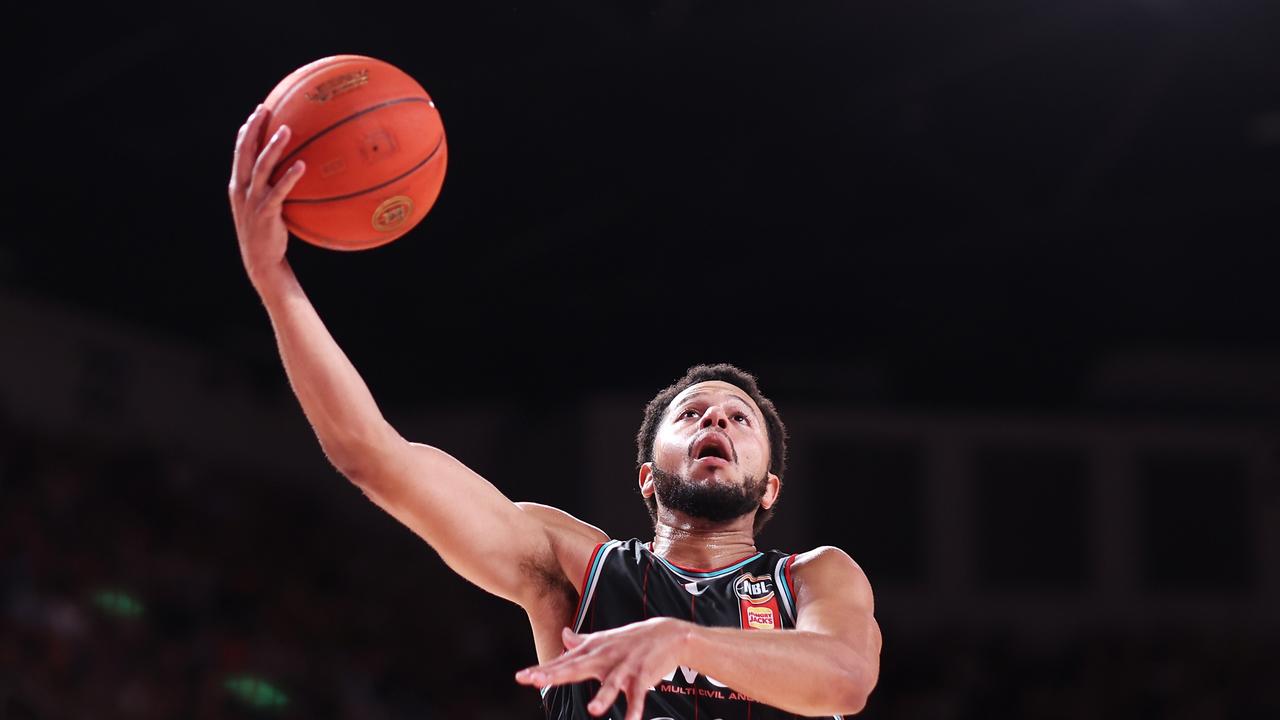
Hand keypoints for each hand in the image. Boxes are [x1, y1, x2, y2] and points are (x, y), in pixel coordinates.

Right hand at [228, 104, 306, 284]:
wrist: (261, 260)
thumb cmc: (267, 231)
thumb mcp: (263, 205)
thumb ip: (270, 187)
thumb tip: (293, 168)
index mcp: (238, 185)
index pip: (240, 152)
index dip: (246, 131)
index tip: (257, 112)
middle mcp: (242, 189)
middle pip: (244, 152)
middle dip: (253, 129)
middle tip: (264, 110)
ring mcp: (252, 200)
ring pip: (260, 167)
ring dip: (273, 146)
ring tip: (286, 129)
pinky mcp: (266, 212)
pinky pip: (279, 190)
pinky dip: (289, 176)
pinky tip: (302, 165)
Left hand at [515, 618, 689, 719]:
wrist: (668, 633)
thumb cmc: (632, 639)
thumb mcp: (604, 639)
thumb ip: (582, 641)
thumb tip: (563, 634)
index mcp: (593, 651)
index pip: (564, 662)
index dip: (543, 669)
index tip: (522, 677)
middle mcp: (605, 658)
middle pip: (577, 667)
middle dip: (556, 674)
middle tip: (535, 680)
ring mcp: (624, 667)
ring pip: (611, 684)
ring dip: (604, 697)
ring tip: (593, 710)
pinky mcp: (643, 676)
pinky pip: (637, 695)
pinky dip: (635, 708)